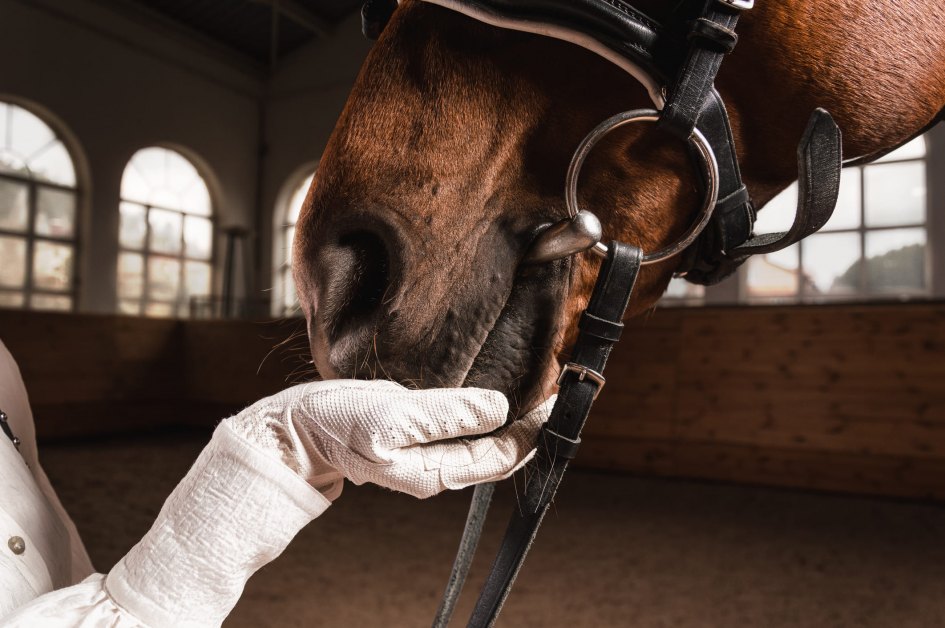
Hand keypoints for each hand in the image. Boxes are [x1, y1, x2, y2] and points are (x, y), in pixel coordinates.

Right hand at [227, 380, 553, 498]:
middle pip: (499, 453)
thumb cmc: (336, 423)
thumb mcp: (392, 415)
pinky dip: (485, 416)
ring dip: (512, 421)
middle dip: (531, 426)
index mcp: (434, 470)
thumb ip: (446, 414)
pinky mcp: (415, 439)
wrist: (293, 431)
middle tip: (556, 392)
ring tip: (535, 392)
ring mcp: (426, 455)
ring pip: (483, 443)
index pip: (502, 455)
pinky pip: (462, 432)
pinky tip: (493, 398)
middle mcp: (436, 468)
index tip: (557, 399)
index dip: (534, 429)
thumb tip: (500, 409)